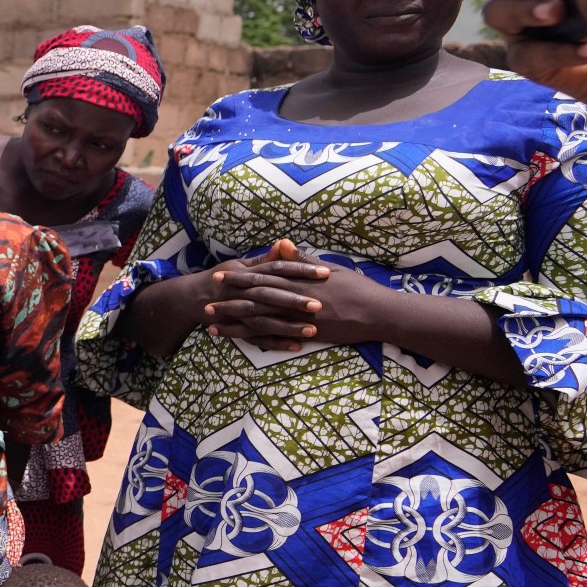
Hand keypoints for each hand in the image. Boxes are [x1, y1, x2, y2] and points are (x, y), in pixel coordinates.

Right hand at [197, 242, 331, 349]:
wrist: (191, 298)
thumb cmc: (222, 278)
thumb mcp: (241, 265)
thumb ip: (265, 259)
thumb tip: (285, 243)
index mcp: (247, 274)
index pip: (277, 269)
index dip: (300, 269)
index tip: (324, 272)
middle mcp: (241, 292)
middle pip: (269, 295)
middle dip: (293, 301)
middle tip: (319, 305)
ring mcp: (237, 312)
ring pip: (263, 320)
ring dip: (287, 326)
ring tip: (312, 331)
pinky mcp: (237, 328)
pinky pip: (257, 338)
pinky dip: (275, 342)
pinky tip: (296, 346)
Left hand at [204, 239, 403, 349]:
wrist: (380, 313)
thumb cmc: (357, 288)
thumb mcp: (328, 269)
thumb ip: (301, 259)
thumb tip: (279, 243)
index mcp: (299, 281)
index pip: (263, 278)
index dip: (239, 278)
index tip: (219, 276)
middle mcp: (296, 300)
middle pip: (255, 300)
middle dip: (229, 301)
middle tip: (206, 302)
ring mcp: (300, 320)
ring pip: (260, 321)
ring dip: (234, 323)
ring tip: (213, 325)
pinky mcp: (307, 336)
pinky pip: (276, 339)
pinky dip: (255, 340)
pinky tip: (240, 342)